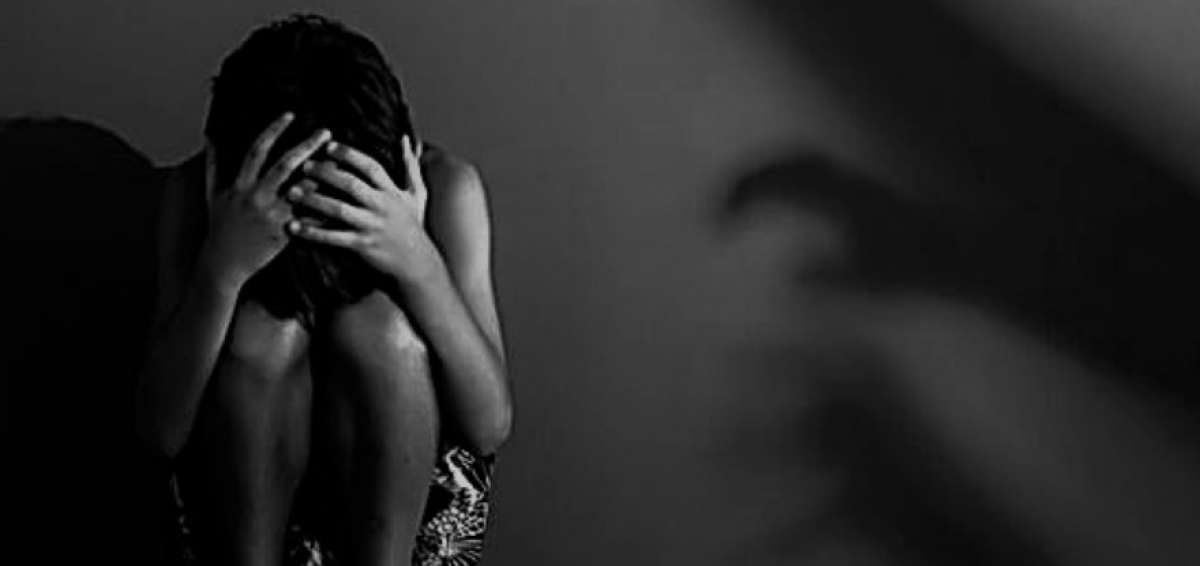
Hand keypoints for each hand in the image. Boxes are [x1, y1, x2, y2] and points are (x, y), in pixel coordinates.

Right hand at [198, 112, 331, 289]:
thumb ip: (214, 165)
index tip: (290, 114)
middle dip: (307, 146)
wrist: (224, 263)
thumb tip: (210, 138)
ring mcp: (272, 216)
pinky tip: (343, 198)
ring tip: (341, 162)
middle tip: (326, 132)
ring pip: (303, 190)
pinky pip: (310, 218)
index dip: (274, 130)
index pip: (258, 150)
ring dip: (323, 175)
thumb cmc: (219, 226)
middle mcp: (257, 197)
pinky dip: (326, 208)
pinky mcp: (285, 233)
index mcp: (241, 185)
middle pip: (285, 165)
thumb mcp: (213, 195)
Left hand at [286, 135, 438, 284]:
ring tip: (291, 192)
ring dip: (313, 200)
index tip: (328, 146)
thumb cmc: (414, 225)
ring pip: (338, 210)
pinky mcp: (362, 245)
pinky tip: (294, 226)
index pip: (370, 167)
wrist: (417, 263)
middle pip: (351, 184)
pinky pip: (333, 237)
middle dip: (326, 173)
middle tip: (303, 165)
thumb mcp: (418, 194)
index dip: (349, 154)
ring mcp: (371, 226)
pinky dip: (312, 231)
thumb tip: (406, 139)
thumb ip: (411, 166)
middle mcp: (381, 206)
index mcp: (391, 192)